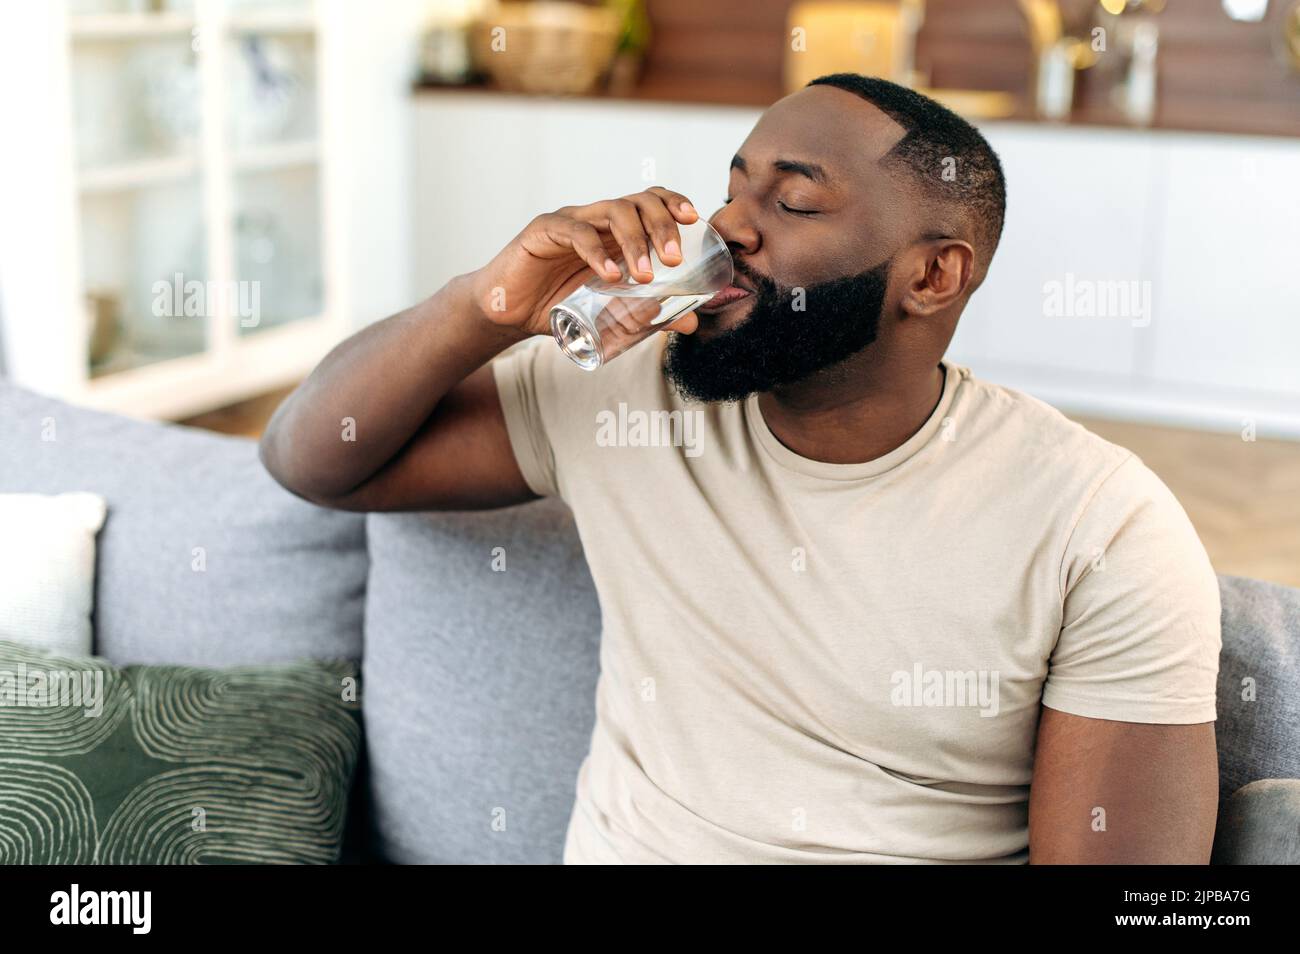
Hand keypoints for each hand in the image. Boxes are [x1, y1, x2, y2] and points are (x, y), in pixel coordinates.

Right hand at [467, 187, 702, 337]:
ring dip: (635, 241)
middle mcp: (595, 218)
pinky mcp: (543, 231)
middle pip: (638, 202)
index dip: (674, 202)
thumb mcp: (609, 311)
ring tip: (645, 275)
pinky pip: (576, 232)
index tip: (695, 221)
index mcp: (614, 229)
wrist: (508, 312)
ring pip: (612, 211)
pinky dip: (596, 252)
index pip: (650, 200)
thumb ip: (649, 313)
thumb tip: (691, 322)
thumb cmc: (559, 304)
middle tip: (674, 260)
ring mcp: (570, 221)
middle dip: (662, 226)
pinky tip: (609, 275)